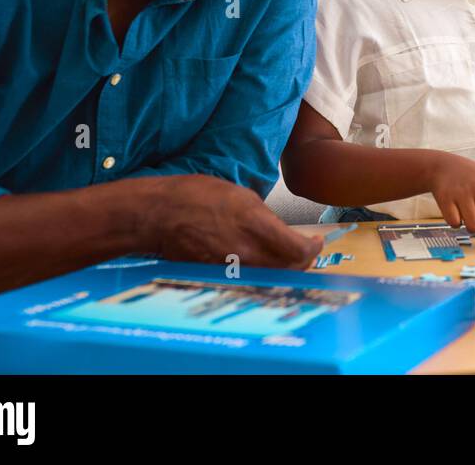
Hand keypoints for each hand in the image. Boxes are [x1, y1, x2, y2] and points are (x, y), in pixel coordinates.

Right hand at [145, 175, 322, 269]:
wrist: (158, 214)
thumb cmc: (195, 197)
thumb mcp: (241, 196)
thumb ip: (265, 219)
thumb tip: (280, 232)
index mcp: (254, 224)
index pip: (298, 250)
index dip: (313, 248)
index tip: (316, 241)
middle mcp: (246, 251)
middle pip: (290, 269)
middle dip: (303, 260)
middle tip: (305, 250)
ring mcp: (232, 267)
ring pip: (271, 276)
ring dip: (282, 268)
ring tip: (285, 256)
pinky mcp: (218, 275)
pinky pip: (249, 279)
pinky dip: (260, 272)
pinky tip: (259, 261)